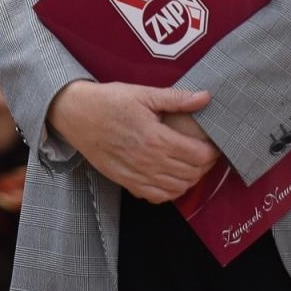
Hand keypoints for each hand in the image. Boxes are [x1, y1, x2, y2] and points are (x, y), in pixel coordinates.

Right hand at [46, 80, 220, 202]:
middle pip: (191, 174)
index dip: (212, 152)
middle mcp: (148, 161)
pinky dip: (171, 192)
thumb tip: (205, 97)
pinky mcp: (126, 182)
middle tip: (205, 153)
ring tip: (192, 165)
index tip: (214, 144)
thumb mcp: (142, 93)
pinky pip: (157, 197)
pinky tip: (172, 178)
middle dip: (205, 165)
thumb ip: (176, 98)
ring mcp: (137, 174)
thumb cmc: (109, 101)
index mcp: (155, 138)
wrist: (76, 115)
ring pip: (177, 188)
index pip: (198, 155)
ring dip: (191, 179)